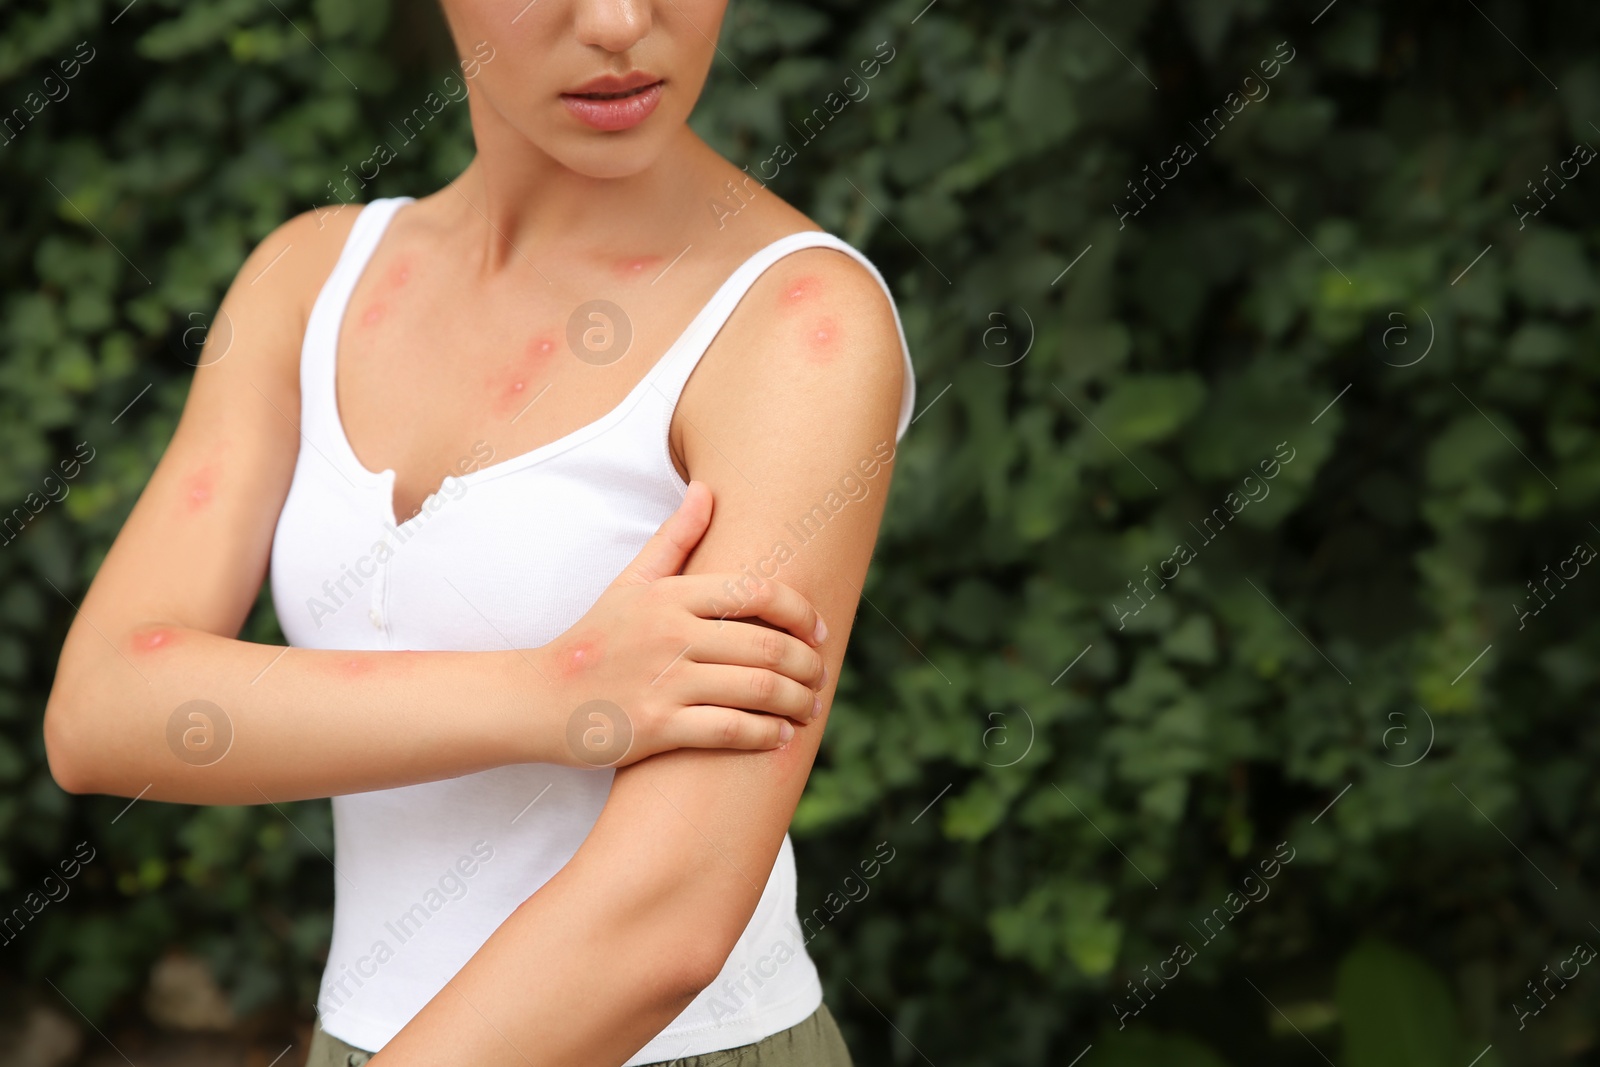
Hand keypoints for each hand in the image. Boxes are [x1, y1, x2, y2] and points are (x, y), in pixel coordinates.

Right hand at [538, 480, 827, 767]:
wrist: (539, 699)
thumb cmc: (594, 638)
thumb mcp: (630, 582)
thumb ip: (675, 538)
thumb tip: (707, 490)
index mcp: (669, 595)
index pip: (756, 592)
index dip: (800, 612)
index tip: (820, 630)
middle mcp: (669, 634)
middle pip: (766, 645)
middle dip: (807, 664)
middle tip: (820, 675)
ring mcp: (663, 682)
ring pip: (756, 690)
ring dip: (796, 701)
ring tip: (810, 707)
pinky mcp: (656, 728)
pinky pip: (729, 730)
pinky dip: (764, 734)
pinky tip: (779, 735)